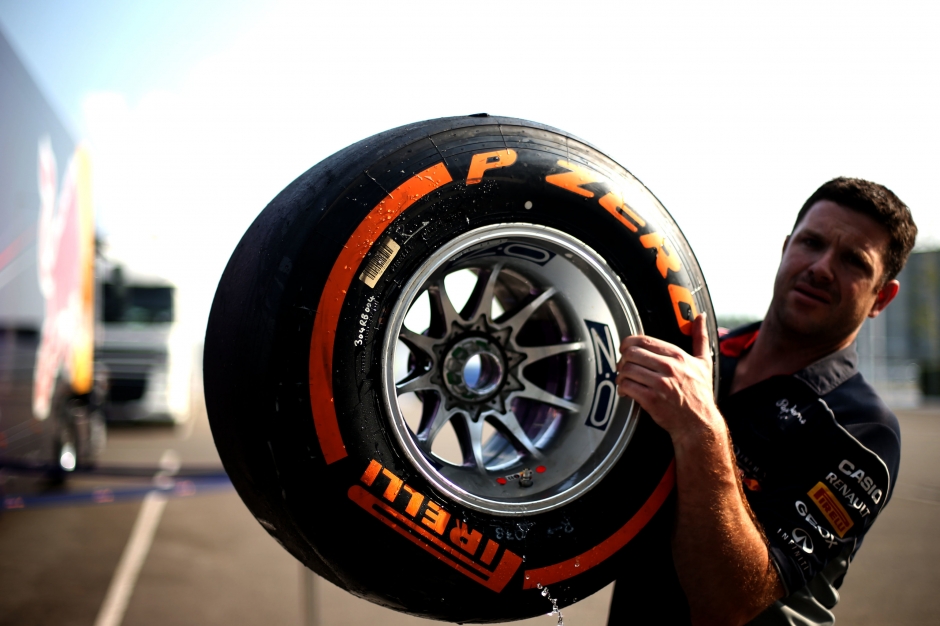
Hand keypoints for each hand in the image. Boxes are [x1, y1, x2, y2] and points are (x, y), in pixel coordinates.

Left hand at [616, 314, 720, 444]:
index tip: (627, 350)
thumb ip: (700, 338)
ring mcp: (660, 384)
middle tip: (624, 365)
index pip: (643, 340)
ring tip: (624, 378)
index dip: (629, 343)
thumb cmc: (700, 394)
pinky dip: (622, 388)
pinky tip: (626, 391)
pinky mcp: (651, 400)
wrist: (699, 423)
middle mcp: (669, 367)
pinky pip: (627, 386)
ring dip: (621, 374)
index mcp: (678, 356)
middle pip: (631, 353)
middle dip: (622, 359)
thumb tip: (700, 317)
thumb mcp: (704, 363)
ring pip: (626, 369)